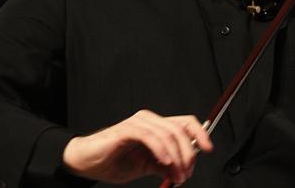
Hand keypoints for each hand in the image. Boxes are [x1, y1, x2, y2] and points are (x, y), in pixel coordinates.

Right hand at [62, 110, 211, 184]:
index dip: (200, 133)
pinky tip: (164, 162)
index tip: (208, 149)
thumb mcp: (146, 167)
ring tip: (176, 174)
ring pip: (168, 134)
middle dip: (188, 154)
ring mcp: (138, 123)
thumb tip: (181, 170)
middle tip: (187, 174)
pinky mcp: (126, 130)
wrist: (86, 163)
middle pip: (180, 129)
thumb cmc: (113, 161)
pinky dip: (161, 150)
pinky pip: (150, 136)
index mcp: (156, 127)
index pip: (185, 123)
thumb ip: (164, 165)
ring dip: (177, 157)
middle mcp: (150, 120)